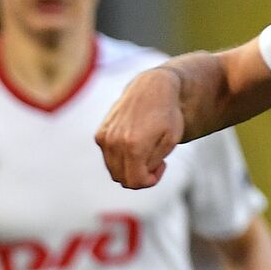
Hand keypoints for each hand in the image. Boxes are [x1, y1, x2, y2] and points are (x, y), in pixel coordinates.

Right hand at [94, 67, 184, 188]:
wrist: (152, 88)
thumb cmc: (167, 114)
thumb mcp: (170, 142)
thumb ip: (151, 164)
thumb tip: (137, 177)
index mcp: (133, 146)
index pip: (135, 182)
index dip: (150, 181)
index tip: (161, 167)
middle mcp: (115, 143)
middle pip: (122, 179)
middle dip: (139, 176)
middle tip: (155, 160)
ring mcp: (104, 138)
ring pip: (113, 170)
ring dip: (129, 167)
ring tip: (145, 151)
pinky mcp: (100, 133)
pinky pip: (108, 157)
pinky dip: (120, 157)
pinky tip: (134, 144)